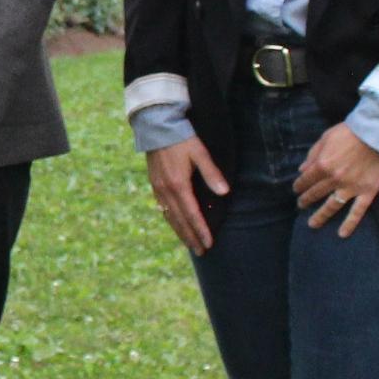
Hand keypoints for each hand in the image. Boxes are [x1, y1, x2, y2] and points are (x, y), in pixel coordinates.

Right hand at [146, 135, 228, 254]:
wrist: (156, 126)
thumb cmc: (181, 138)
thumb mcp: (200, 153)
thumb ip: (212, 173)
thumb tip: (224, 192)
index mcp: (178, 185)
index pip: (192, 214)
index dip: (201, 230)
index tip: (209, 243)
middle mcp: (166, 190)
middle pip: (179, 220)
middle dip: (190, 237)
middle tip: (201, 252)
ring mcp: (158, 188)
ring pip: (169, 216)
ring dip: (180, 231)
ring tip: (189, 243)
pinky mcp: (154, 184)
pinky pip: (162, 208)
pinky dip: (171, 220)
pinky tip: (176, 224)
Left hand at [292, 122, 378, 238]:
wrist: (378, 133)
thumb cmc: (350, 132)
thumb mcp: (325, 138)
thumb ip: (312, 155)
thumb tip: (301, 170)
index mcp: (322, 165)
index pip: (305, 180)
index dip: (299, 186)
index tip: (297, 189)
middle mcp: (334, 179)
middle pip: (316, 194)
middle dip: (306, 200)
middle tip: (301, 205)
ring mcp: (351, 187)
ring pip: (332, 206)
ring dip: (321, 216)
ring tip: (312, 224)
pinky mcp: (368, 192)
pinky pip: (357, 211)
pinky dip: (350, 224)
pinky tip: (342, 234)